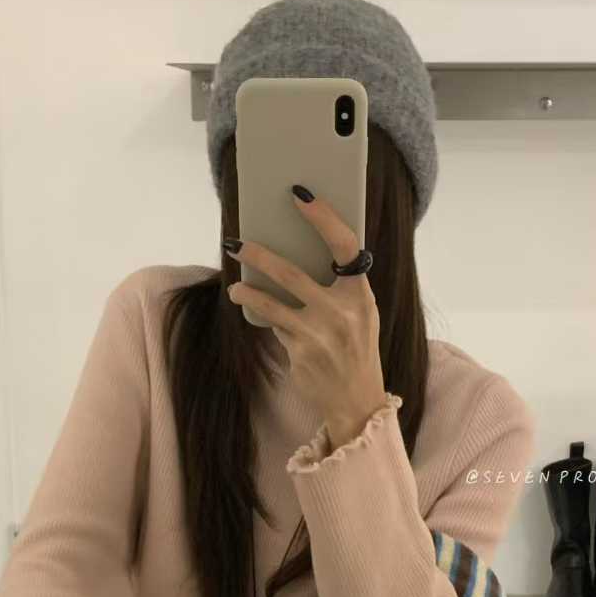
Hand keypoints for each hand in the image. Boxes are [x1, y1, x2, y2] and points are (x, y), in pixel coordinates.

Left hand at [224, 188, 387, 449]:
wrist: (357, 401)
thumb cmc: (355, 349)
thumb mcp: (359, 315)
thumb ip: (337, 288)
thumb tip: (292, 253)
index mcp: (361, 294)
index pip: (345, 244)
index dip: (323, 217)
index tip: (300, 196)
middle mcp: (343, 311)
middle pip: (292, 272)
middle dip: (259, 254)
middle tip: (236, 242)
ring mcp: (320, 332)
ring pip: (272, 302)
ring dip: (246, 290)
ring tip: (234, 286)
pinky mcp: (301, 351)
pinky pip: (274, 325)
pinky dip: (263, 315)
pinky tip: (251, 308)